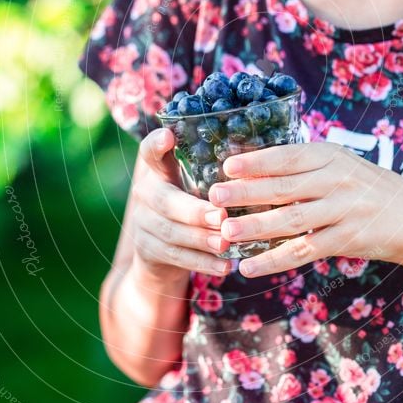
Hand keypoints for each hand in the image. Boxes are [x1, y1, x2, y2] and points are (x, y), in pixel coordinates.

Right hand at [132, 128, 231, 278]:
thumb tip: (259, 163)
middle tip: (222, 217)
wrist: (161, 254)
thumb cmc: (192, 207)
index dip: (156, 144)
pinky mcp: (147, 251)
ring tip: (225, 243)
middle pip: (164, 200)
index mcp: (159, 172)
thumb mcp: (196, 186)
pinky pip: (176, 257)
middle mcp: (146, 194)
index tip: (168, 136)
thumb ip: (213, 175)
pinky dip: (202, 263)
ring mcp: (143, 224)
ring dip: (201, 239)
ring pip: (171, 232)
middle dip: (194, 211)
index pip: (149, 152)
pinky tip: (224, 266)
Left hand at [207, 141, 402, 277]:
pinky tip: (249, 267)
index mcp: (330, 156)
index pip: (287, 157)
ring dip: (256, 228)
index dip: (256, 162)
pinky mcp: (347, 239)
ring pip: (292, 220)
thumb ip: (305, 166)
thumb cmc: (366, 188)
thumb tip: (252, 167)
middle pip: (284, 187)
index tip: (227, 166)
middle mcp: (337, 180)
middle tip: (215, 198)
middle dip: (246, 193)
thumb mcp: (341, 165)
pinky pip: (304, 251)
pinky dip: (275, 260)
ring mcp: (344, 210)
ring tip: (226, 233)